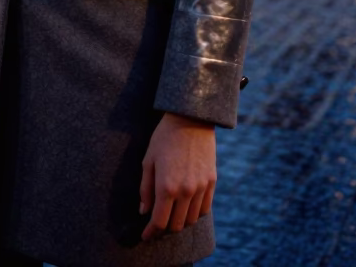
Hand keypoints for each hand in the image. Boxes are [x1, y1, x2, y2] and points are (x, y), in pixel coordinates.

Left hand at [139, 112, 215, 240]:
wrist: (190, 119)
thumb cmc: (164, 138)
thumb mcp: (148, 160)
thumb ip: (145, 189)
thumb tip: (144, 211)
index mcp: (166, 186)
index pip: (159, 221)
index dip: (151, 233)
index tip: (145, 236)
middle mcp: (186, 191)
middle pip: (176, 225)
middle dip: (164, 229)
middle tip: (157, 224)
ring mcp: (201, 188)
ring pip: (192, 220)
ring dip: (180, 222)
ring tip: (171, 215)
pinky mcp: (212, 182)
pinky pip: (205, 209)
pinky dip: (195, 213)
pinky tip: (187, 207)